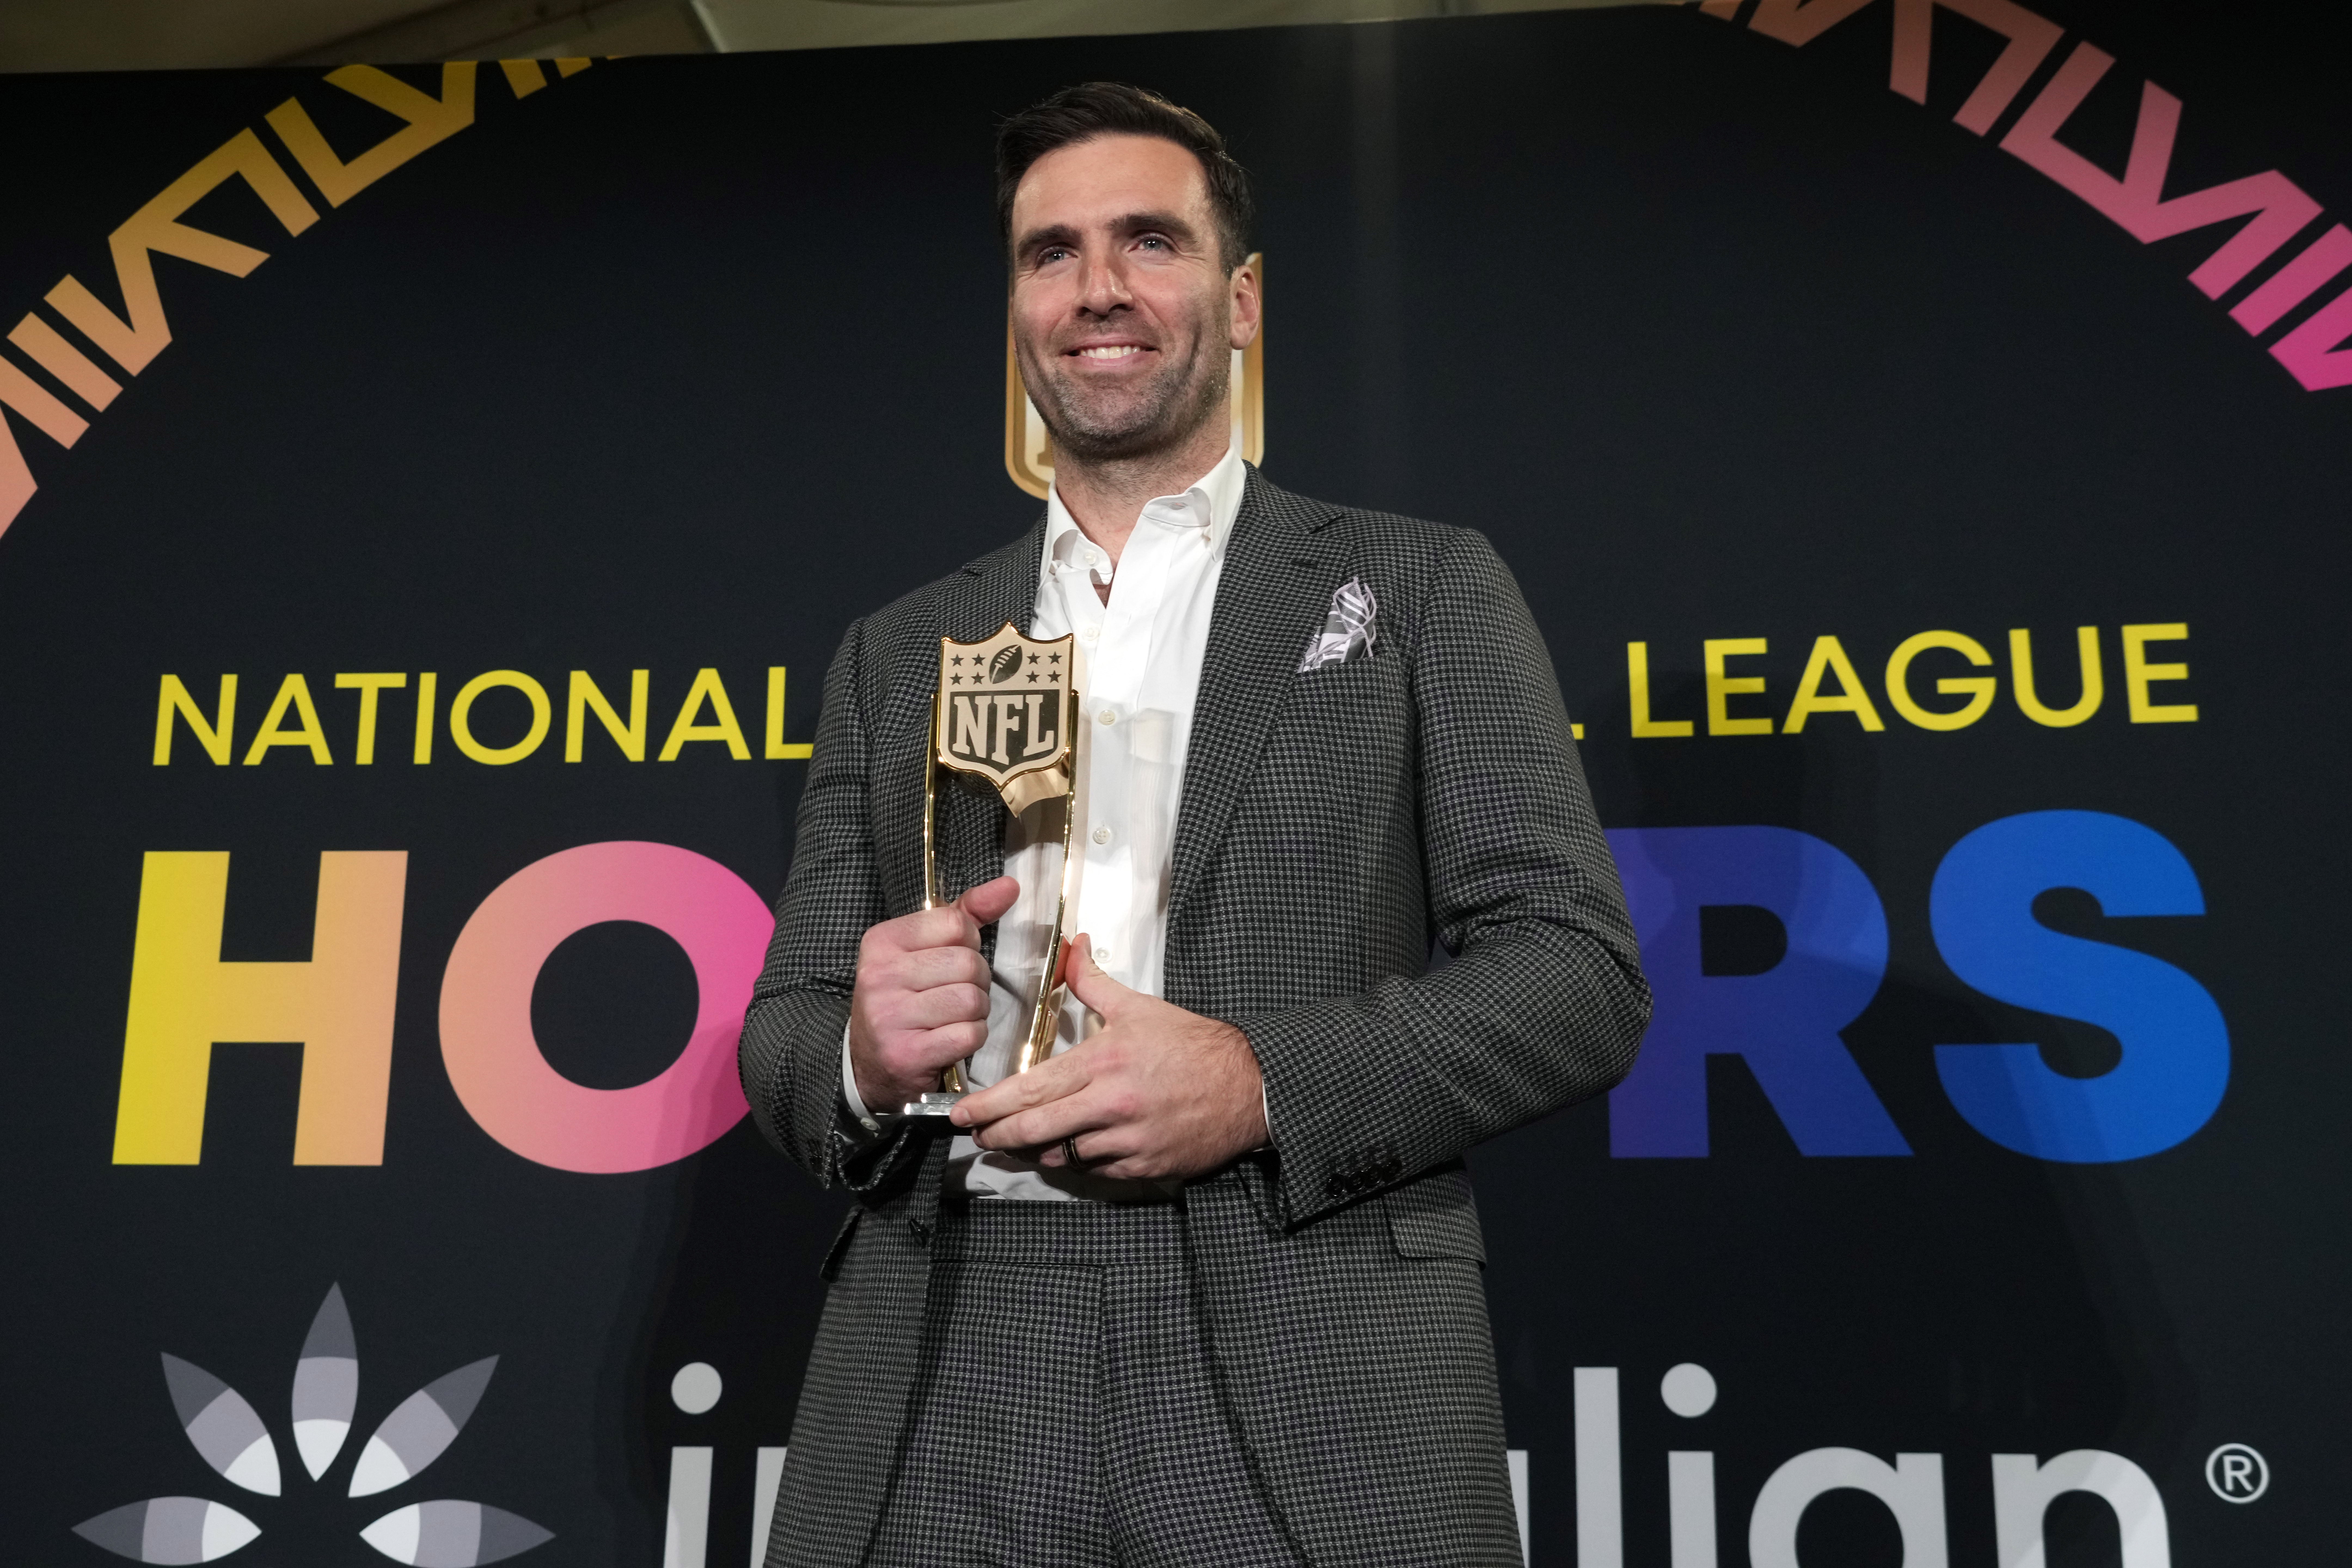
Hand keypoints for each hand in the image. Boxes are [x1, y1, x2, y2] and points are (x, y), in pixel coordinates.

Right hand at [848, 876, 1018, 1112]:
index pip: (955, 924)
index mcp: (883, 941)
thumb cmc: (906, 999)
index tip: (950, 961)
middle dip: (976, 981)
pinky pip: (968, 1034)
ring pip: (971, 999)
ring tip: (953, 1018)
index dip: (968, 944)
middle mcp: (880, 975)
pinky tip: (951, 1039)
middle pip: (968, 963)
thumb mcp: (925, 950)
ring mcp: (889, 1016)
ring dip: (975, 1012)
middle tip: (955, 995)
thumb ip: (966, 915)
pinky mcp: (906, 1053)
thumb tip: (1010, 886)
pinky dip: (971, 1038)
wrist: (869, 1063)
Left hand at [950, 934, 1267, 1180]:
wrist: (1248, 1085)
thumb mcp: (1139, 1007)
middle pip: (1036, 1130)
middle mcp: (1111, 1105)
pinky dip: (1078, 1161)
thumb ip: (1093, 982)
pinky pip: (1096, 1170)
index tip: (964, 1113)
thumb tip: (1071, 946)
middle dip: (998, 1135)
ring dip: (1037, 1149)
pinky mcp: (1144, 1167)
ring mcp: (1127, 1141)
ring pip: (1063, 1155)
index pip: (1031, 1090)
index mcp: (1104, 1062)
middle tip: (976, 1135)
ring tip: (1019, 1141)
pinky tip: (1070, 1149)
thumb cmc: (1193, 1045)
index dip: (991, 1106)